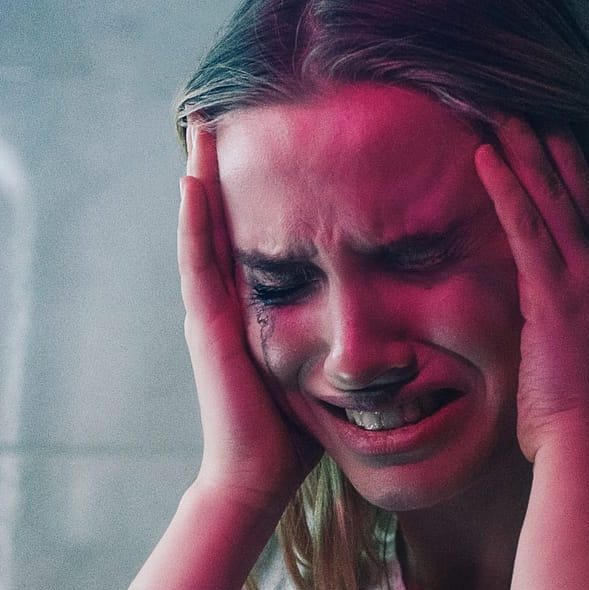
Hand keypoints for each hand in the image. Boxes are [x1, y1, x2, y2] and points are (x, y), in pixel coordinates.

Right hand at [179, 119, 320, 512]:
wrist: (259, 477)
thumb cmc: (295, 433)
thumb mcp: (323, 370)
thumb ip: (344, 341)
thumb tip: (395, 329)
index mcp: (249, 310)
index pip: (249, 236)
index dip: (250, 190)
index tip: (263, 143)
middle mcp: (222, 304)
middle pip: (219, 219)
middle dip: (219, 167)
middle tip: (221, 112)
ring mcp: (208, 312)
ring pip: (201, 227)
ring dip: (201, 175)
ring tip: (204, 125)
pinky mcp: (206, 325)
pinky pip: (198, 260)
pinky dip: (194, 218)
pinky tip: (193, 179)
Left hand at [474, 117, 588, 464]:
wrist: (587, 441)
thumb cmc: (569, 402)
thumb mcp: (565, 340)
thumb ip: (553, 303)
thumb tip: (534, 290)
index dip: (578, 152)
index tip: (559, 113)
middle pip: (578, 180)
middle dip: (550, 133)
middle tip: (521, 93)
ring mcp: (586, 277)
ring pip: (555, 193)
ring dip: (526, 145)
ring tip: (498, 106)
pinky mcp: (558, 295)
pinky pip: (528, 227)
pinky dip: (508, 187)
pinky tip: (486, 155)